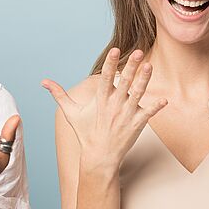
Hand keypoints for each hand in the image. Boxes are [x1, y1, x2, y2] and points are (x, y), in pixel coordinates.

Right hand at [41, 48, 166, 170]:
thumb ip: (59, 94)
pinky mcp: (136, 125)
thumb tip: (44, 82)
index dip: (111, 63)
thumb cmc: (85, 134)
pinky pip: (148, 114)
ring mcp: (126, 115)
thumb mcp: (70, 113)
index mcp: (100, 100)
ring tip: (150, 66)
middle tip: (139, 52)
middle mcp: (114, 105)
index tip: (116, 50)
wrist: (98, 157)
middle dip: (131, 66)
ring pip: (137, 94)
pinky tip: (165, 100)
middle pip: (124, 82)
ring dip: (144, 80)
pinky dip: (156, 107)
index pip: (106, 77)